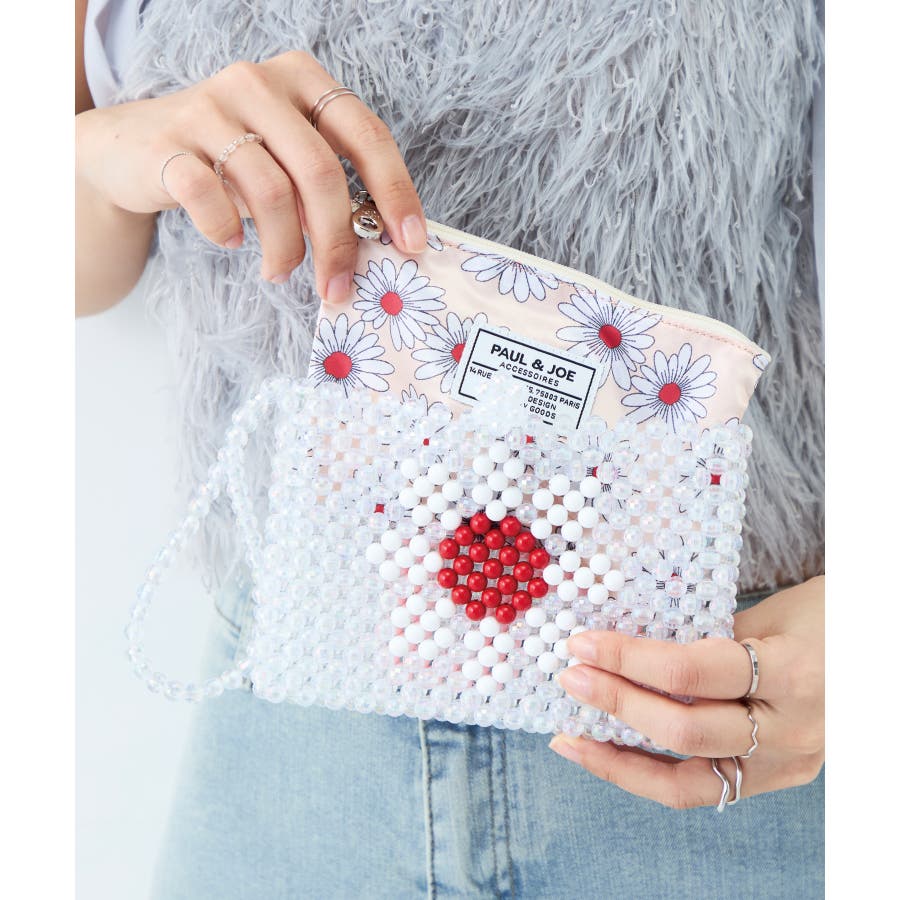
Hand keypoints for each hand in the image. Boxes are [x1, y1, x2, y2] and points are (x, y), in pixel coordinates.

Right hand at [75, 50, 426, 297]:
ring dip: (283, 249)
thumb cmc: (232, 162)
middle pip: (320, 171)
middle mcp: (259, 82)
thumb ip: (329, 188)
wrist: (136, 149)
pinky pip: (211, 199)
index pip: (366, 134)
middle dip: (337, 242)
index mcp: (303, 80)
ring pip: (271, 192)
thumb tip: (381, 245)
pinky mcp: (169, 142)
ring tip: (278, 270)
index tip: (411, 245)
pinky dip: (226, 232)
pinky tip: (229, 242)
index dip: (395, 193)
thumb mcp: (287, 162)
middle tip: (337, 288)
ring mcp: (210, 106)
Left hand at [548, 576, 823, 808]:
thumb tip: (630, 647)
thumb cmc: (828, 616)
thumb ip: (707, 635)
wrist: (878, 652)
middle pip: (686, 731)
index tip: (583, 644)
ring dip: (620, 760)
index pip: (694, 672)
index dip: (630, 658)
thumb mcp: (771, 612)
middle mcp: (792, 729)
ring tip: (571, 738)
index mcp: (793, 673)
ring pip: (689, 783)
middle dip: (617, 704)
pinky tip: (612, 755)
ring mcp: (787, 764)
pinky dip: (651, 774)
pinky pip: (705, 789)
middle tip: (570, 678)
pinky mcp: (778, 780)